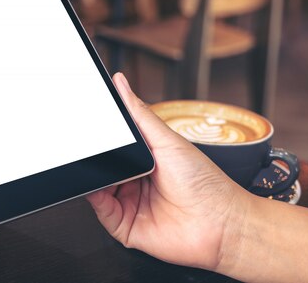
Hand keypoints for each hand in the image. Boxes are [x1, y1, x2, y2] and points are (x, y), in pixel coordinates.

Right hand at [87, 73, 249, 271]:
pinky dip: (94, 198)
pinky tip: (96, 187)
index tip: (87, 121)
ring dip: (92, 176)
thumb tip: (120, 82)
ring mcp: (128, 204)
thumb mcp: (167, 139)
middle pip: (103, 166)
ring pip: (97, 187)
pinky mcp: (124, 226)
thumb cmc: (204, 182)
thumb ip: (139, 113)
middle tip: (87, 145)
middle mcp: (133, 181)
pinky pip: (101, 211)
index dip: (100, 137)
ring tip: (94, 164)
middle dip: (95, 157)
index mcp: (143, 159)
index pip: (112, 146)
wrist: (221, 222)